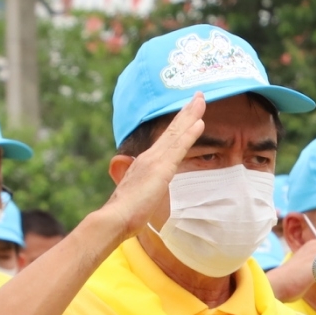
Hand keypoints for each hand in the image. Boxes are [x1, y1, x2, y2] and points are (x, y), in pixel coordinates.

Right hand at [99, 94, 207, 239]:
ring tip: (201, 100)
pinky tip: (199, 123)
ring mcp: (154, 161)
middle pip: (171, 131)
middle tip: (198, 96)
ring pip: (176, 133)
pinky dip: (189, 134)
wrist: (114, 218)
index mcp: (144, 164)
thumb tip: (139, 195)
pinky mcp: (160, 169)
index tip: (188, 113)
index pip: (166, 141)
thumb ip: (140, 192)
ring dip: (190, 115)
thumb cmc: (124, 215)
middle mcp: (149, 157)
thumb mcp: (135, 198)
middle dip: (186, 113)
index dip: (178, 126)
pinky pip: (178, 147)